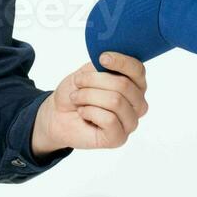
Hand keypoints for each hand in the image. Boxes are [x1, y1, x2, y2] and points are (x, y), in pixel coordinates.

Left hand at [30, 52, 147, 156]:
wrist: (58, 114)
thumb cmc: (76, 92)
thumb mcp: (87, 71)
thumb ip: (102, 65)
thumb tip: (110, 58)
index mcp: (134, 84)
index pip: (138, 70)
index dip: (121, 62)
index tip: (102, 58)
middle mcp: (137, 103)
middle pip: (124, 85)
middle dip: (94, 80)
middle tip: (78, 82)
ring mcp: (130, 122)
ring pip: (115, 101)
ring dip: (88, 96)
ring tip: (77, 98)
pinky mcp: (119, 138)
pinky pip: (109, 119)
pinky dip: (89, 112)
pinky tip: (83, 112)